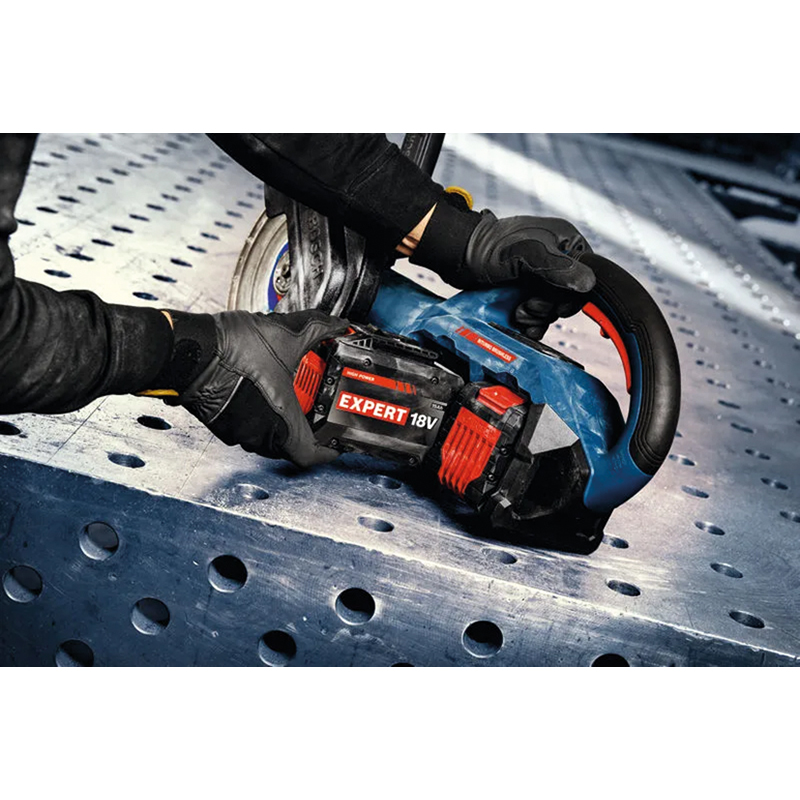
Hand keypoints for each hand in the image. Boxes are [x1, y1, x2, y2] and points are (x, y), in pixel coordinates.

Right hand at [173, 309, 348, 466]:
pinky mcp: (221, 422)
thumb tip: (339, 324)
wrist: (188, 350)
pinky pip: (250, 424)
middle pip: (293, 443)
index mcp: (281, 423)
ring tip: (291, 390)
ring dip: (283, 416)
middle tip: (317, 404)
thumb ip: (318, 328)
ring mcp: (238, 431)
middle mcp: (260, 435)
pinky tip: (265, 385)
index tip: (337, 439)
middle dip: (308, 425)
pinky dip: (262, 411)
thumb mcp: (287, 335)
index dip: (329, 449)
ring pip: (270, 433)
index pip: (311, 456)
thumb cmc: (232, 352)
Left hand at [465, 211, 594, 339]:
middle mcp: (557, 262)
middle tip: (529, 304)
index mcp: (566, 244)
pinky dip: (531, 324)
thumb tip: (587, 284)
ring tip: (518, 309)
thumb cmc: (491, 246)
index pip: (587, 276)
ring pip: (553, 310)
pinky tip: (520, 322)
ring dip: (536, 316)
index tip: (559, 306)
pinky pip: (540, 317)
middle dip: (549, 307)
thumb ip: (557, 269)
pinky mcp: (527, 294)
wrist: (461, 258)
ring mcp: (542, 280)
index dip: (575, 296)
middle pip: (569, 298)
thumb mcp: (528, 254)